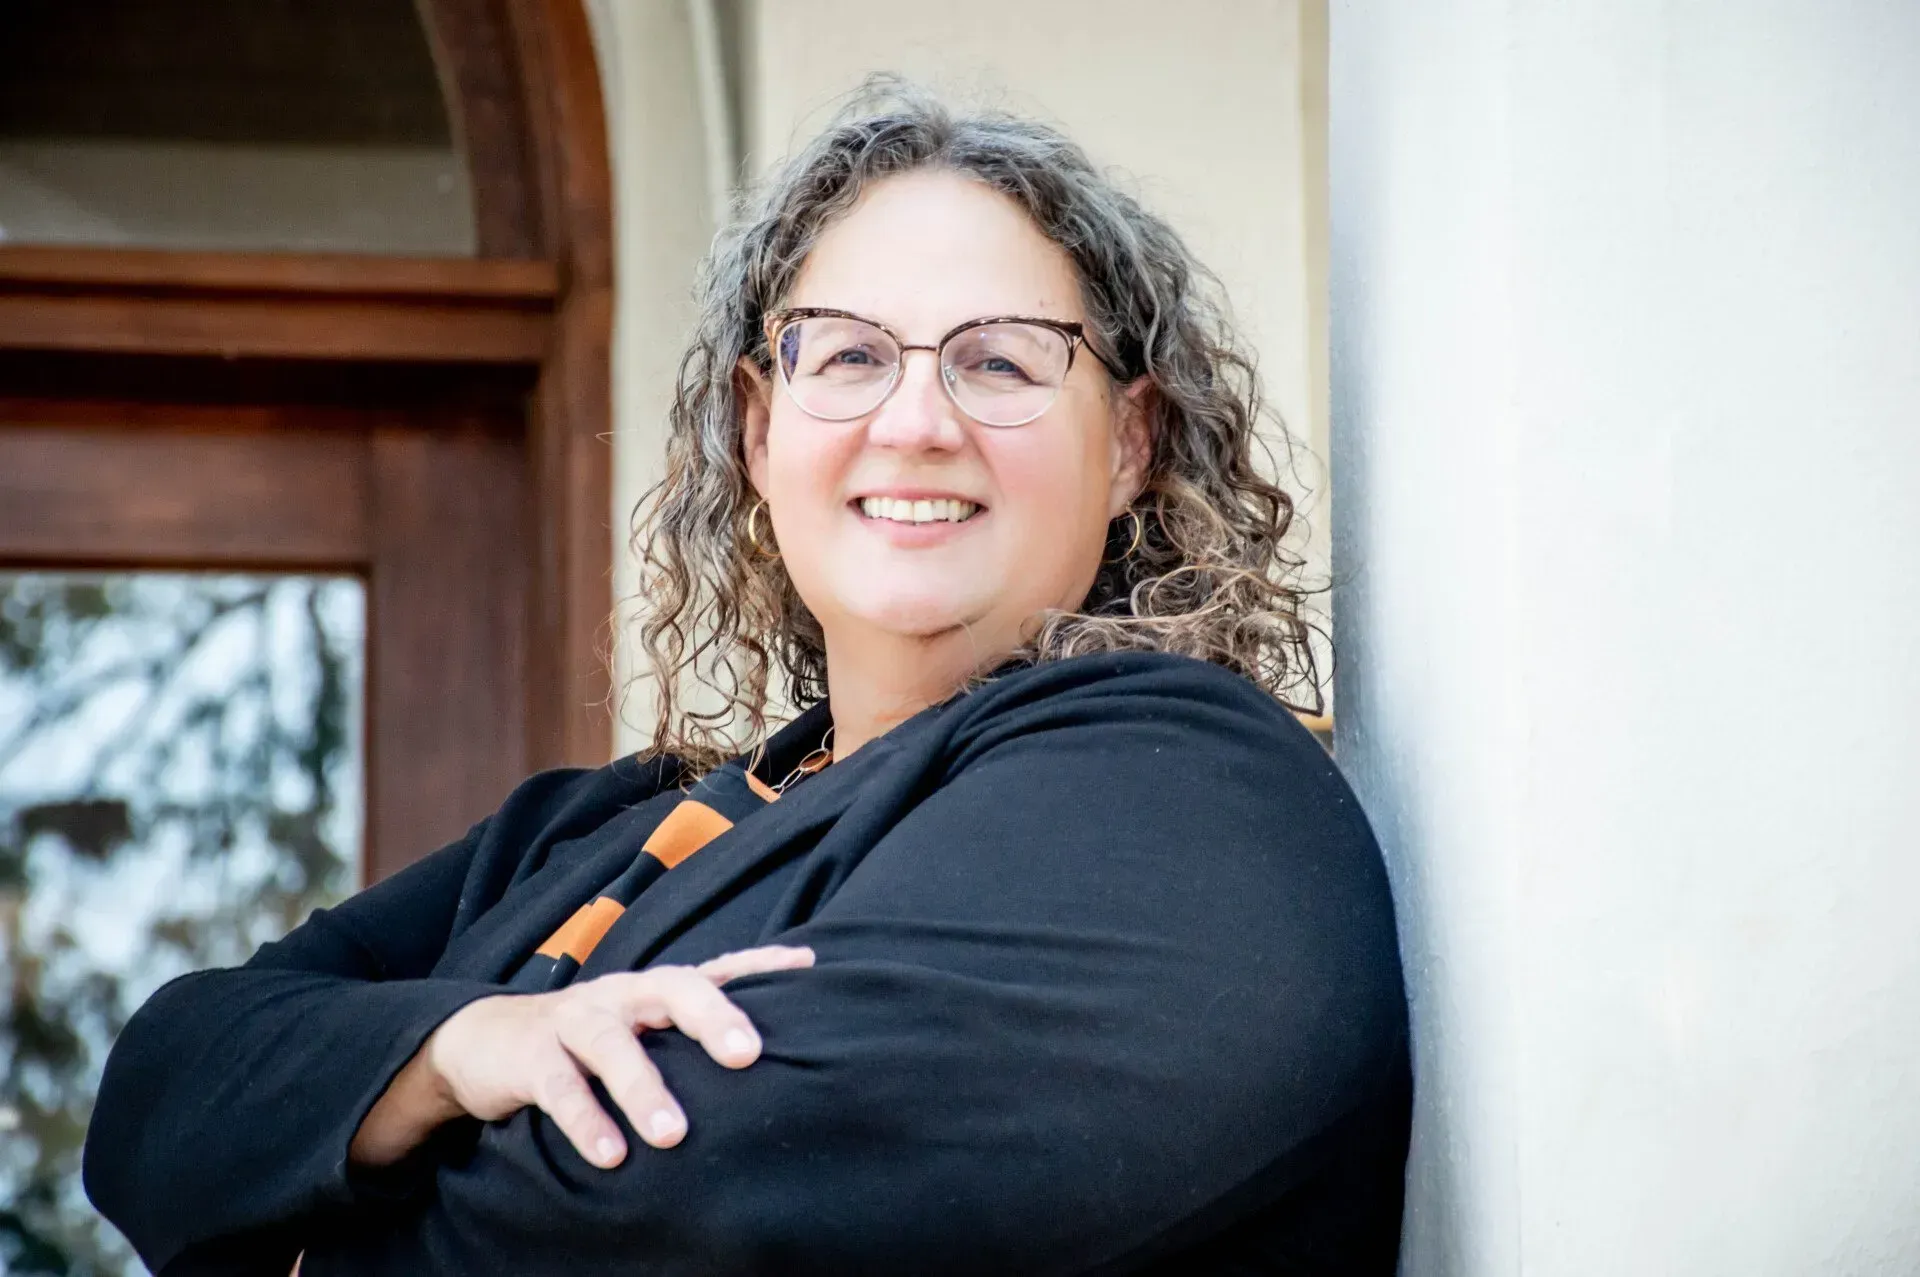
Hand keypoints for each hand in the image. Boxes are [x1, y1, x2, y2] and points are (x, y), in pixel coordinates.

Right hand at [351, 944, 812, 1169]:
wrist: (483, 1042)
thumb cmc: (584, 1040)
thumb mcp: (639, 1029)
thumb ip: (688, 1035)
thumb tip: (765, 1055)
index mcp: (652, 990)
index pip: (714, 969)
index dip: (760, 964)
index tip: (807, 964)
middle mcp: (620, 995)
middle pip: (672, 988)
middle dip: (712, 1018)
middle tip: (747, 1056)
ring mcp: (575, 1020)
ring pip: (613, 1045)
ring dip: (644, 1089)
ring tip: (673, 1134)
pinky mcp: (532, 1056)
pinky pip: (560, 1088)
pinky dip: (586, 1121)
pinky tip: (611, 1156)